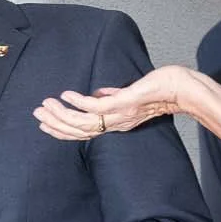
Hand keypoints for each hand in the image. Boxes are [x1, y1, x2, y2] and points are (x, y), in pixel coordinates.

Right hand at [34, 67, 189, 140]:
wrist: (183, 90)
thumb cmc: (162, 90)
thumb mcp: (132, 94)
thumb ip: (113, 96)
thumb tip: (97, 93)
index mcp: (116, 123)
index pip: (85, 132)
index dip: (63, 129)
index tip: (46, 124)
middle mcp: (116, 123)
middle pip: (80, 131)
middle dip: (56, 123)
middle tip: (37, 114)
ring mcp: (120, 115)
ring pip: (83, 122)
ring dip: (61, 114)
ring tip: (45, 105)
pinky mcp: (124, 103)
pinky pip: (96, 107)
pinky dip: (78, 102)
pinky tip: (65, 95)